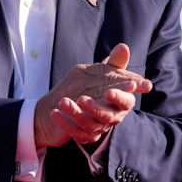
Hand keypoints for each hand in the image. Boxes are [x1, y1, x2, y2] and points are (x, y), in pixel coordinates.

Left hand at [34, 43, 151, 146]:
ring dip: (75, 113)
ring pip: (90, 125)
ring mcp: (97, 127)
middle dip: (96, 108)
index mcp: (119, 101)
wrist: (64, 103)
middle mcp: (111, 116)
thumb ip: (113, 62)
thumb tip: (123, 46)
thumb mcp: (100, 71)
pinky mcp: (83, 135)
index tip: (111, 92)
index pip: (126, 101)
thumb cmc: (90, 84)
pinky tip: (54, 113)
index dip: (121, 96)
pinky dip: (65, 123)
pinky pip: (76, 133)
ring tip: (62, 101)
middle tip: (81, 98)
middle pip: (109, 117)